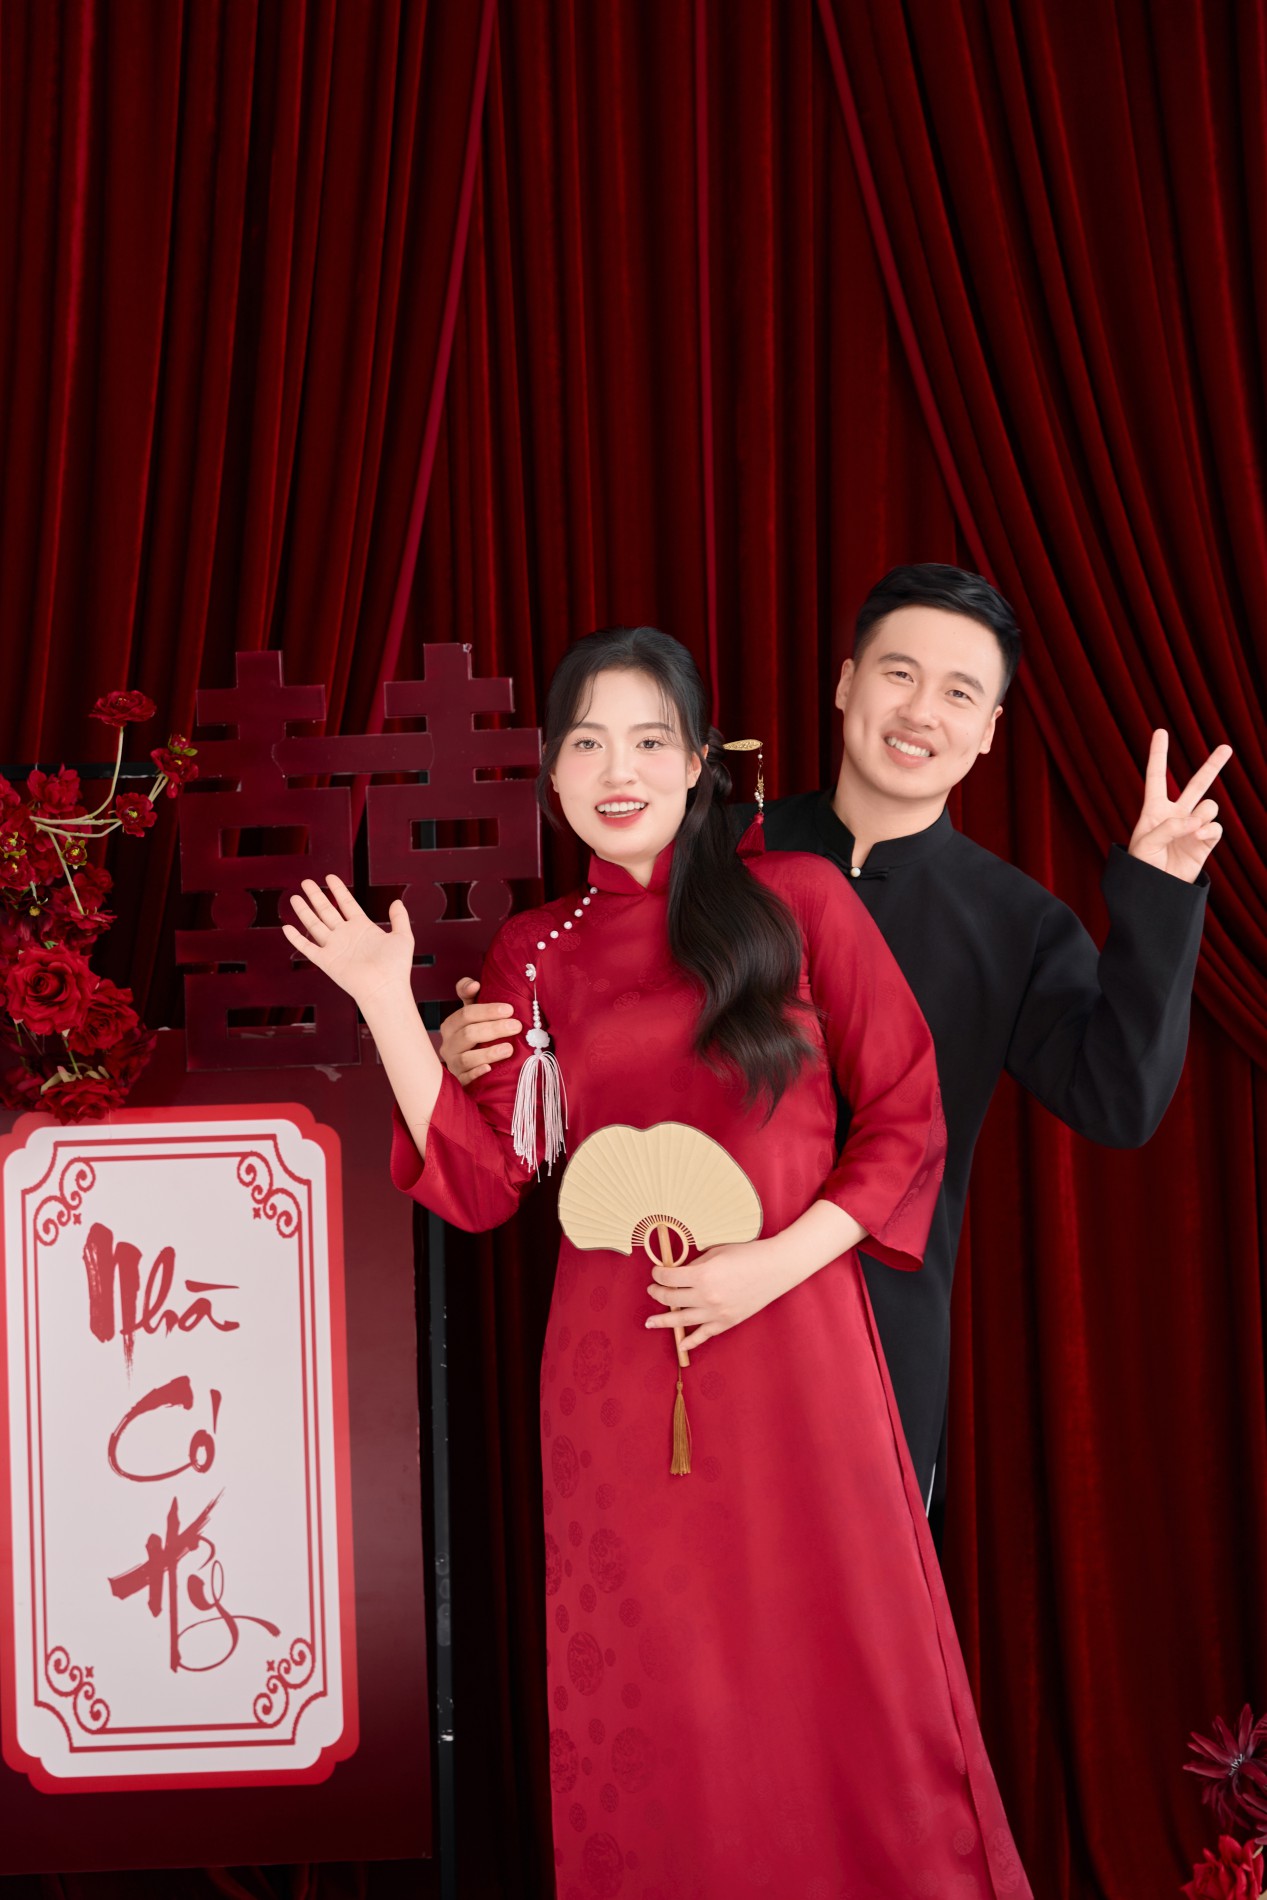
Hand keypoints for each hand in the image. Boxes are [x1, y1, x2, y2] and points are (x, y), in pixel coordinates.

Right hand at [282, 876, 414, 1006]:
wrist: (385, 987)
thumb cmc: (396, 966)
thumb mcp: (403, 936)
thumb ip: (399, 918)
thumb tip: (396, 901)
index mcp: (363, 928)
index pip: (347, 904)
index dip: (338, 890)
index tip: (330, 877)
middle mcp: (346, 936)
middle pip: (327, 911)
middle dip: (316, 896)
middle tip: (306, 882)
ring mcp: (335, 948)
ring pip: (315, 925)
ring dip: (304, 911)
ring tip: (295, 897)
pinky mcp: (326, 961)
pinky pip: (308, 947)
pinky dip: (296, 939)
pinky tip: (287, 928)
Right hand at [438, 977, 522, 1084]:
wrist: (466, 1066)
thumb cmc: (473, 1034)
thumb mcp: (470, 1012)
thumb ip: (469, 994)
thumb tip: (474, 984)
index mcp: (450, 1026)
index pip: (465, 1014)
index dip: (487, 1011)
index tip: (509, 1009)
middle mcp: (448, 1045)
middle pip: (468, 1034)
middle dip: (494, 1029)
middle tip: (516, 1027)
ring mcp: (452, 1064)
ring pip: (466, 1058)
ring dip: (488, 1053)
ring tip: (509, 1049)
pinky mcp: (458, 1082)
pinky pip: (465, 1079)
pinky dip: (476, 1073)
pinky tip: (490, 1069)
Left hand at [644, 1236, 795, 1351]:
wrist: (775, 1268)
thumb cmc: (747, 1254)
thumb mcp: (716, 1252)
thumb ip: (695, 1264)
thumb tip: (678, 1273)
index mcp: (702, 1275)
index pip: (669, 1278)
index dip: (658, 1274)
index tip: (656, 1272)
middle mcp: (706, 1296)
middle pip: (671, 1298)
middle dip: (658, 1293)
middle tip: (653, 1290)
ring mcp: (716, 1312)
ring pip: (681, 1319)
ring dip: (663, 1320)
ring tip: (650, 1322)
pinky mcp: (727, 1322)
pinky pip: (704, 1335)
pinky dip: (690, 1341)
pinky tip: (679, 1344)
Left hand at [1128, 730, 1231, 882]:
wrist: (1155, 890)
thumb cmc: (1142, 866)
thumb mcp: (1146, 843)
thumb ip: (1170, 826)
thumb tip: (1198, 820)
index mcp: (1154, 809)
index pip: (1157, 777)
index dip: (1158, 755)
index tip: (1160, 731)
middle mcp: (1177, 814)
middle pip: (1197, 784)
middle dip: (1212, 766)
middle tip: (1226, 747)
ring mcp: (1194, 827)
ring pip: (1210, 806)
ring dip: (1203, 814)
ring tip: (1192, 828)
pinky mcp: (1206, 842)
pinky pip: (1215, 827)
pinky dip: (1208, 830)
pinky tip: (1199, 837)